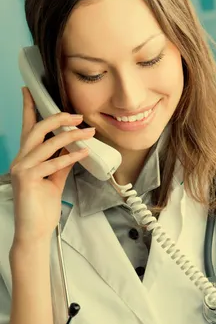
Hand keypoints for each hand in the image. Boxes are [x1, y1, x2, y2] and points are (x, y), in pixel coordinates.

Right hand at [10, 87, 94, 244]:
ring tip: (88, 132)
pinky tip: (84, 153)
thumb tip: (73, 149)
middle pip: (37, 130)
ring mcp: (22, 169)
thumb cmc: (41, 208)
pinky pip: (52, 163)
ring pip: (46, 144)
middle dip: (58, 119)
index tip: (30, 91)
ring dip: (70, 136)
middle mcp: (20, 160)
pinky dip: (70, 156)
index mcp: (25, 159)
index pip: (27, 129)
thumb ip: (60, 163)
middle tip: (78, 116)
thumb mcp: (54, 180)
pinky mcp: (28, 179)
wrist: (34, 231)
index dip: (28, 109)